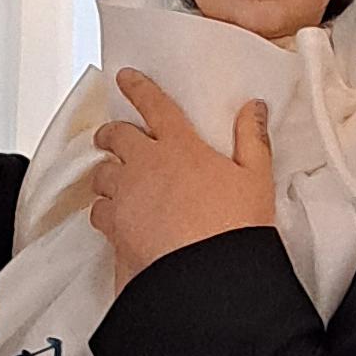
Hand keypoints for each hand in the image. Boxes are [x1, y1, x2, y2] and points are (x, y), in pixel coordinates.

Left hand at [89, 74, 276, 290]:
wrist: (206, 277)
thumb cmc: (234, 228)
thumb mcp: (256, 179)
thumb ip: (251, 139)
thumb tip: (254, 108)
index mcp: (179, 146)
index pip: (154, 105)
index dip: (138, 88)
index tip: (126, 78)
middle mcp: (145, 165)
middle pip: (115, 137)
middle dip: (110, 133)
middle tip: (110, 135)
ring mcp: (125, 197)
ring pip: (102, 175)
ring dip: (107, 174)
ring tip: (114, 180)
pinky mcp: (114, 228)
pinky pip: (99, 212)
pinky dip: (105, 210)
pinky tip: (114, 216)